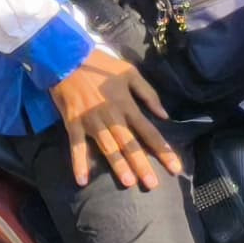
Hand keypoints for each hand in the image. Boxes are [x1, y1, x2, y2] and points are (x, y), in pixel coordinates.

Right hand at [52, 48, 179, 189]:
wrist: (67, 57)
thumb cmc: (100, 66)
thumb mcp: (130, 72)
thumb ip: (149, 93)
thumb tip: (165, 115)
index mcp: (127, 105)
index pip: (149, 131)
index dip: (163, 150)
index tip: (175, 168)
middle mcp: (111, 116)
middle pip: (130, 144)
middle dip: (142, 164)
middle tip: (152, 185)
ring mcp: (91, 121)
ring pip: (107, 147)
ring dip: (117, 164)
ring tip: (127, 181)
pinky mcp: (73, 123)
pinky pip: (76, 146)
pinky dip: (78, 163)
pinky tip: (82, 180)